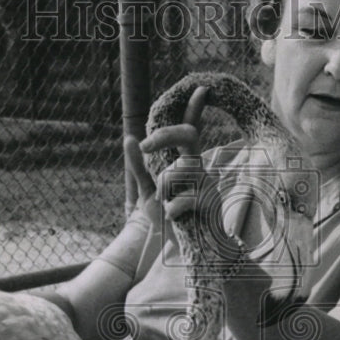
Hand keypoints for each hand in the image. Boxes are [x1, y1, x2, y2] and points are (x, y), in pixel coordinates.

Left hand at [138, 85, 212, 221]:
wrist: (184, 249)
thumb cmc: (166, 219)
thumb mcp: (146, 192)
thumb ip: (138, 167)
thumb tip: (128, 138)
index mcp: (185, 162)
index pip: (191, 130)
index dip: (195, 109)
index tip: (200, 90)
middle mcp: (199, 168)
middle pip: (189, 136)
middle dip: (165, 135)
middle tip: (144, 145)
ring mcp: (207, 184)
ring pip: (179, 169)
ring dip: (164, 187)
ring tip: (165, 204)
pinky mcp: (211, 203)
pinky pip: (183, 197)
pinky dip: (171, 208)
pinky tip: (173, 217)